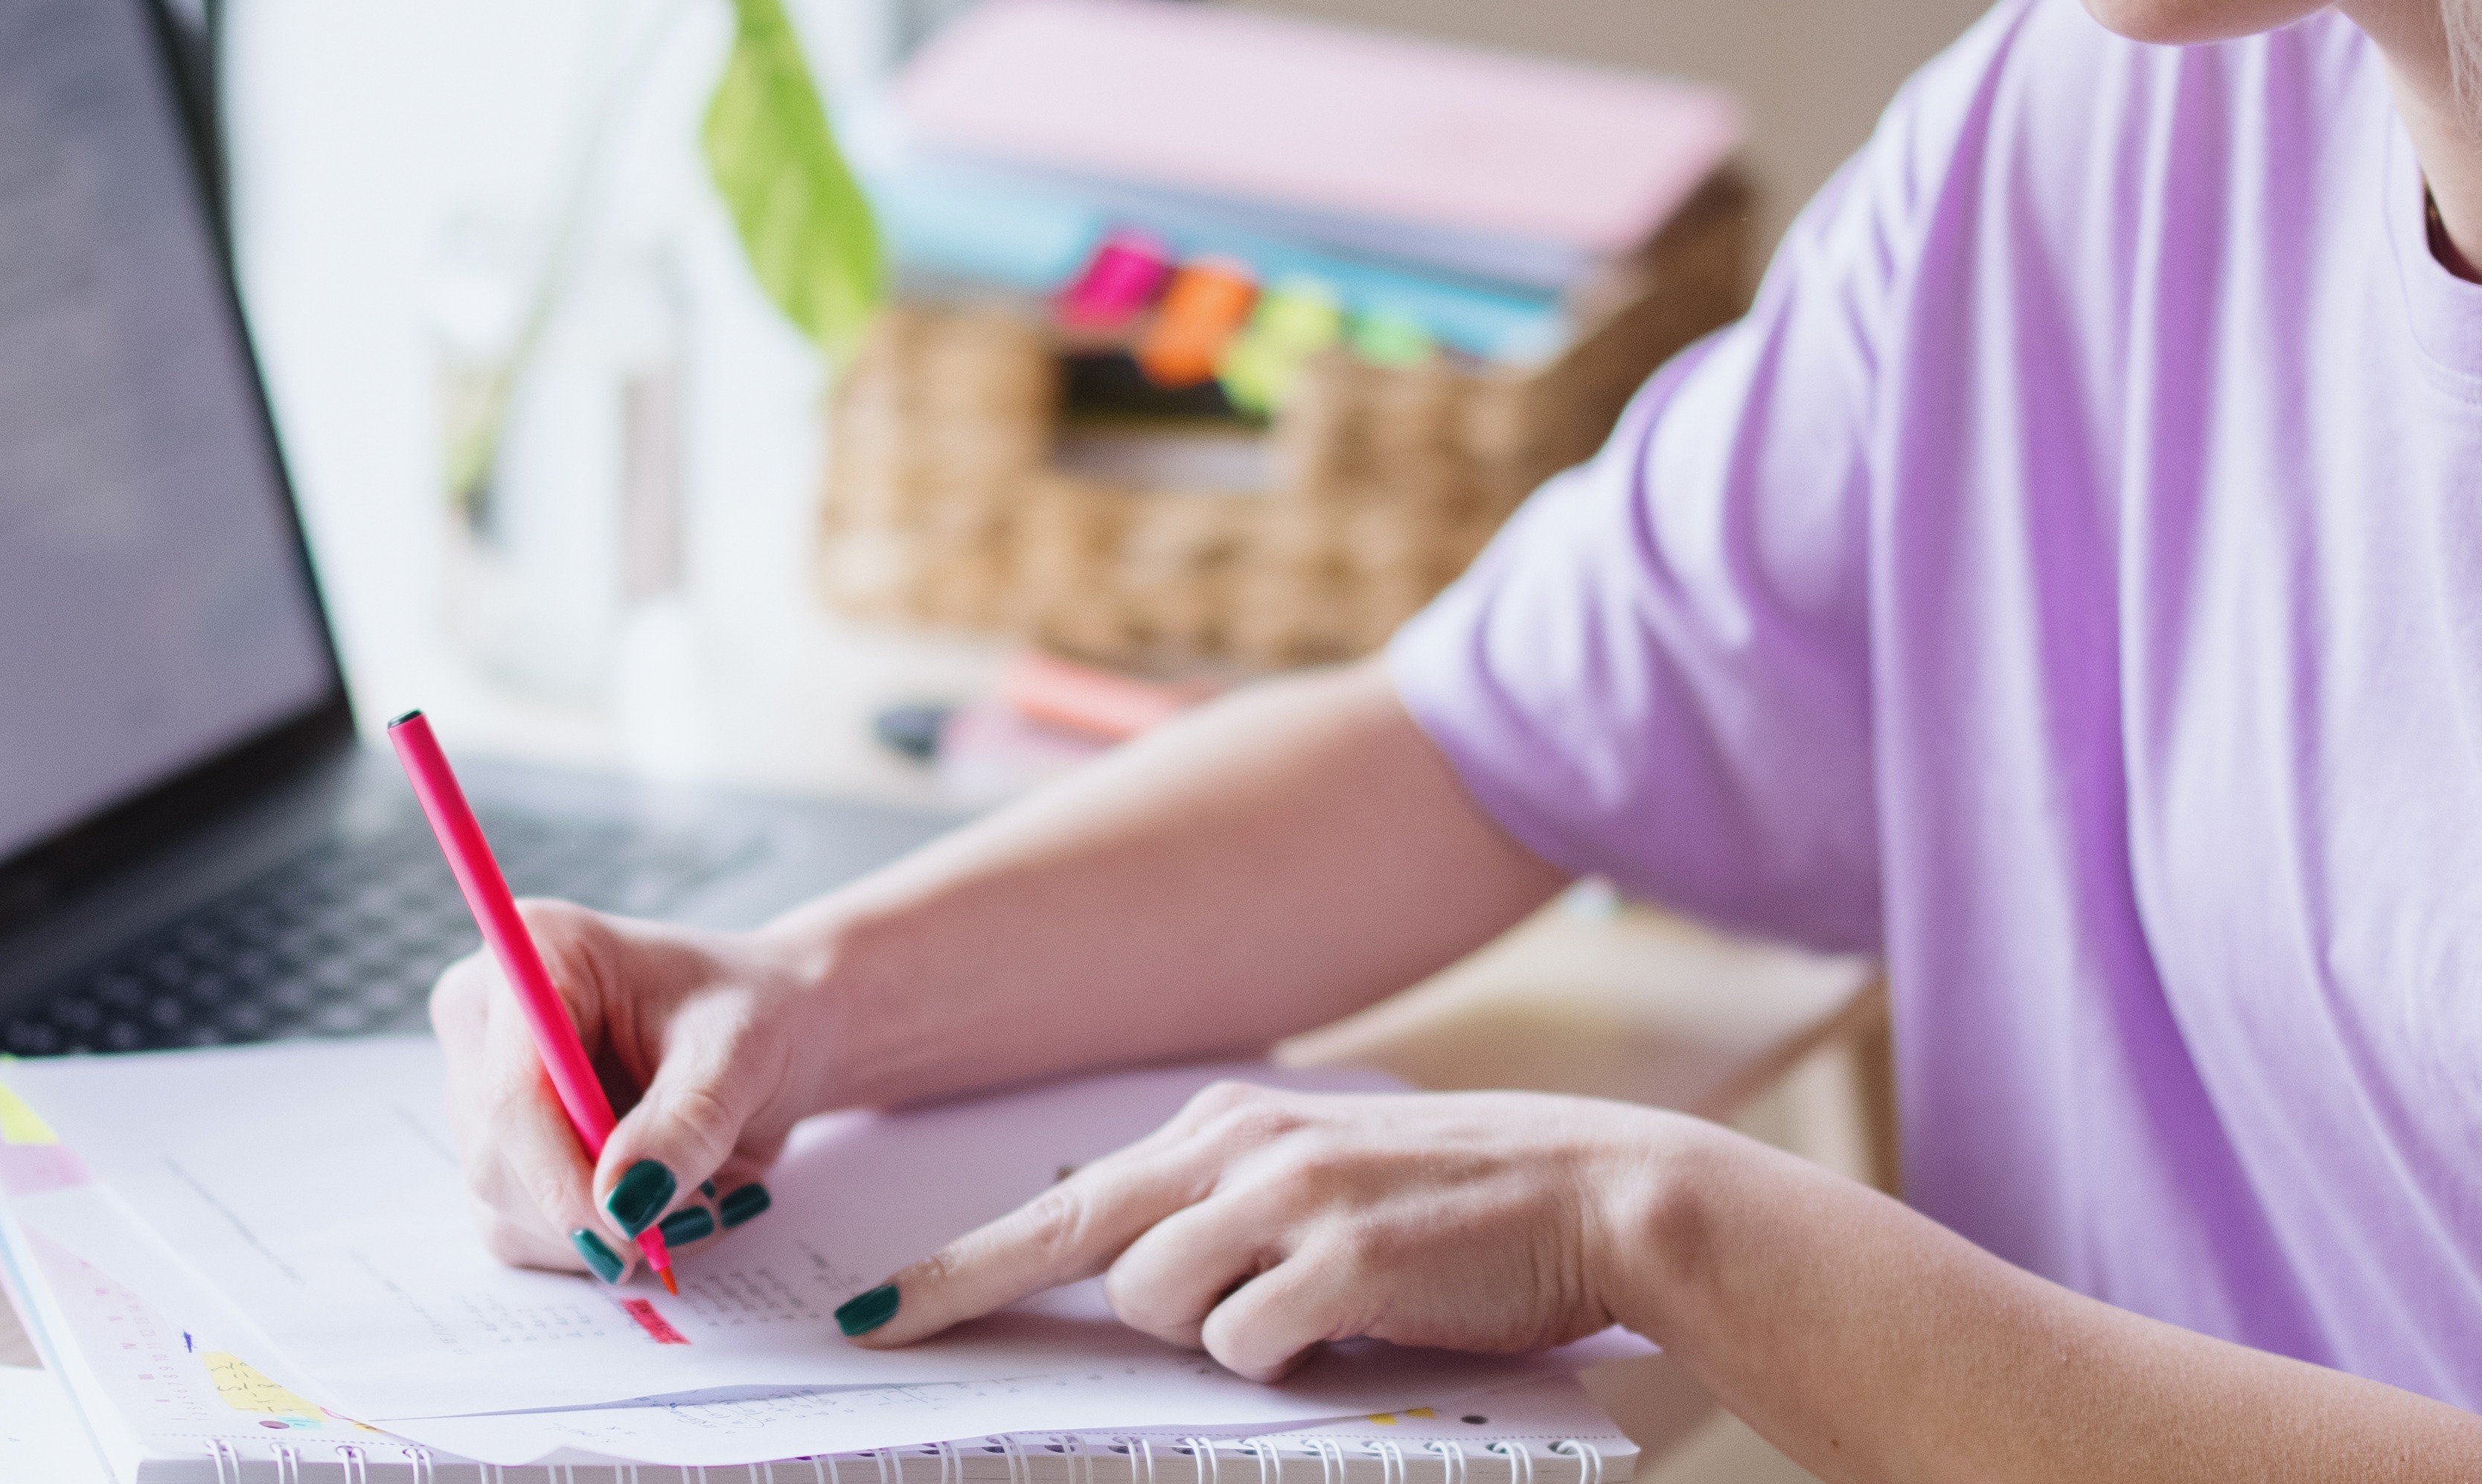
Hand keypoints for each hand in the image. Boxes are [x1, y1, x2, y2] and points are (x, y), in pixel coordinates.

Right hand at [432, 903, 844, 1279]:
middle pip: (496, 1158)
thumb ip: (686, 1126)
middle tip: (685, 1215)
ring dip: (599, 1233)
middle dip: (591, 1211)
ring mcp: (479, 1086)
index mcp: (541, 951)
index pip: (513, 1092)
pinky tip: (650, 1204)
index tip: (633, 1227)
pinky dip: (592, 1242)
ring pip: (501, 1208)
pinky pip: (516, 1232)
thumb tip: (621, 1205)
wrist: (771, 1031)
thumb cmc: (756, 1016)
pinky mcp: (494, 1146)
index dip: (562, 1175)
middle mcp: (487, 1014)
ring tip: (686, 1195)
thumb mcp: (741, 1059)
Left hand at [841, 1083, 1702, 1376]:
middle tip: (890, 1329)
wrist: (1602, 1190)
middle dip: (970, 1288)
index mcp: (1231, 1123)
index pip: (1067, 1198)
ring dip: (1204, 1334)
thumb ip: (1228, 1211)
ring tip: (1300, 1319)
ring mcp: (1288, 1197)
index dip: (966, 1261)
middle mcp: (1243, 1145)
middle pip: (1068, 1232)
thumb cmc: (1464, 1207)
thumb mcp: (1325, 1179)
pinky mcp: (1338, 1259)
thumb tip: (1131, 1280)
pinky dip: (1280, 1359)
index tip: (879, 1306)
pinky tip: (1348, 1332)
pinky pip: (1244, 1342)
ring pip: (1155, 1301)